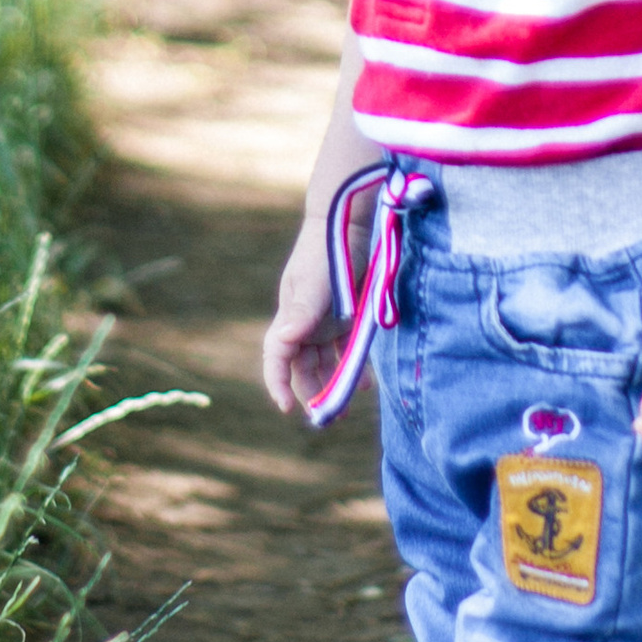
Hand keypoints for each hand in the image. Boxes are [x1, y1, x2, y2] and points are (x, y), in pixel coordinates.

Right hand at [261, 193, 364, 415]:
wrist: (349, 225)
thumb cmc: (325, 254)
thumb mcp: (311, 286)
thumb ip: (300, 315)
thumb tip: (283, 342)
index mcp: (290, 318)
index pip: (277, 358)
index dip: (277, 383)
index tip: (287, 407)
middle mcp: (305, 324)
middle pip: (303, 367)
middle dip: (312, 392)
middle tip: (327, 416)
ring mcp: (327, 322)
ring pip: (326, 363)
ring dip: (334, 384)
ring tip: (345, 408)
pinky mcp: (348, 318)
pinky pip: (348, 351)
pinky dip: (353, 368)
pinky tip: (365, 384)